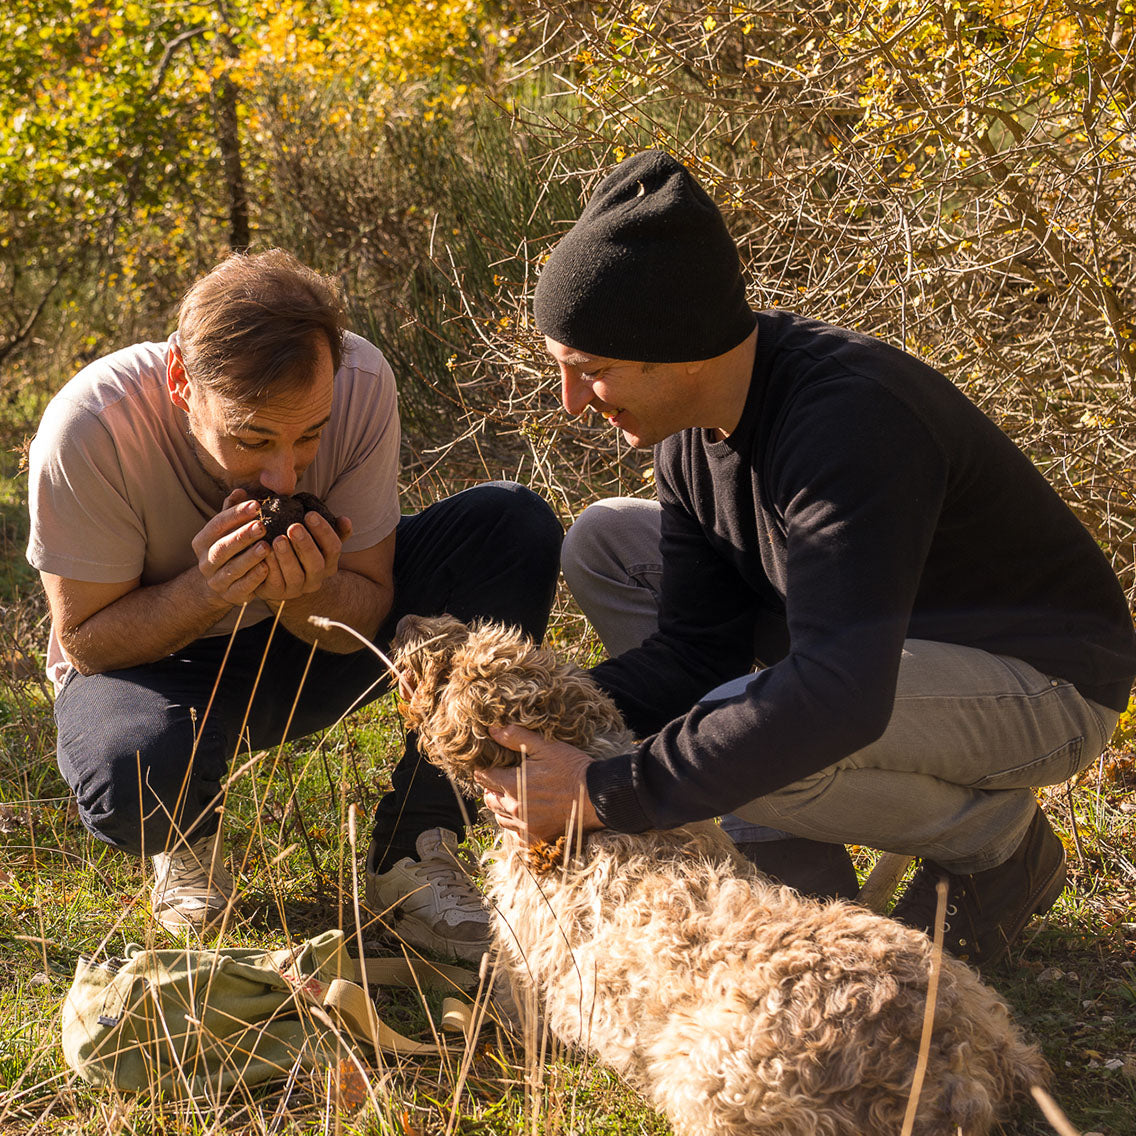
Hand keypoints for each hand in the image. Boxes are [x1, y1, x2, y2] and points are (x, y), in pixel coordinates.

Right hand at [191, 492, 271, 605]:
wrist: (220, 584)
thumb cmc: (229, 548)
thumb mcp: (227, 530)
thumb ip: (232, 511)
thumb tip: (239, 490)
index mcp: (202, 541)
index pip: (216, 525)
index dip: (235, 514)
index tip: (256, 505)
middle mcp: (205, 561)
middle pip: (222, 547)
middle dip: (242, 536)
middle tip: (261, 525)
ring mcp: (216, 581)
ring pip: (232, 568)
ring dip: (249, 557)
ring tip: (266, 546)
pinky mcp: (230, 596)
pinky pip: (241, 587)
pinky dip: (253, 578)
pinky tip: (266, 568)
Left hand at [256, 509, 352, 603]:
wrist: (278, 577)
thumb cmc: (299, 549)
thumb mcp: (317, 540)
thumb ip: (333, 529)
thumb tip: (344, 519)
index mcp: (329, 564)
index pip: (333, 548)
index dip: (324, 532)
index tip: (310, 514)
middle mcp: (316, 579)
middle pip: (316, 564)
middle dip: (305, 545)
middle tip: (294, 527)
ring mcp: (297, 588)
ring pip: (295, 575)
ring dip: (287, 557)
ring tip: (277, 539)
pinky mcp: (277, 593)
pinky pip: (275, 582)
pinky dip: (270, 566)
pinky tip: (264, 552)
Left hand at [475, 724, 601, 843]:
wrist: (596, 795)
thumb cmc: (571, 768)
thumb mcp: (545, 746)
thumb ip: (516, 737)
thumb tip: (492, 730)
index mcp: (512, 784)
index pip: (484, 777)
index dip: (484, 769)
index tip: (489, 765)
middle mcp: (515, 808)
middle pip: (489, 799)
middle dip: (491, 788)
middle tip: (500, 780)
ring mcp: (525, 826)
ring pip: (499, 818)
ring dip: (502, 807)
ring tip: (511, 796)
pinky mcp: (536, 837)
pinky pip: (515, 834)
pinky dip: (516, 825)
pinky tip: (525, 814)